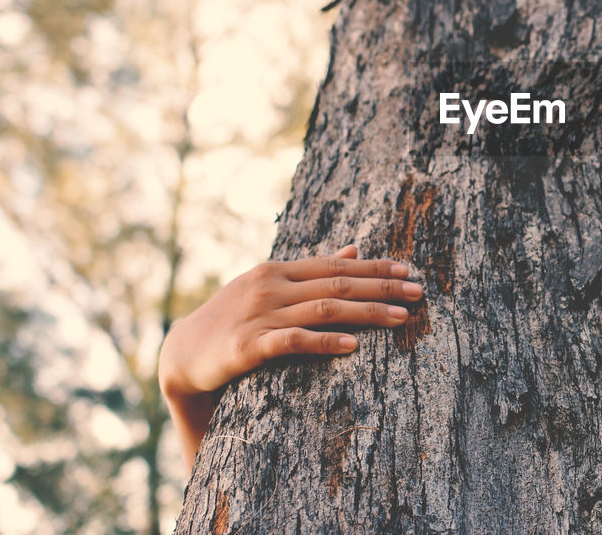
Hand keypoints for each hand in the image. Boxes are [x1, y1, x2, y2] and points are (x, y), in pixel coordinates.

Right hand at [158, 245, 422, 468]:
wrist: (183, 353)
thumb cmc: (233, 318)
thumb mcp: (270, 286)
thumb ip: (312, 270)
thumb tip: (354, 249)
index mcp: (278, 270)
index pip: (335, 265)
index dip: (373, 267)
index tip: (407, 271)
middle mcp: (271, 286)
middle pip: (337, 284)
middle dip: (381, 287)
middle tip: (418, 292)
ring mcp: (260, 314)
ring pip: (324, 310)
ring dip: (367, 312)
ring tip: (401, 318)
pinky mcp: (250, 346)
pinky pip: (294, 341)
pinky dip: (325, 342)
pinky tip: (352, 346)